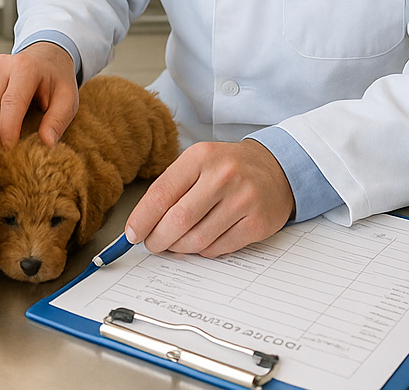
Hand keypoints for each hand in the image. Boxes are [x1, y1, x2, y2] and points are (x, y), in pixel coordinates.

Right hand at [0, 41, 78, 147]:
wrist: (46, 58)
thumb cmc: (56, 79)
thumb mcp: (68, 98)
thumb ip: (58, 120)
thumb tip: (47, 142)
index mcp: (25, 67)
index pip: (11, 102)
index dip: (8, 128)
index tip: (10, 148)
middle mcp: (2, 66)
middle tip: (3, 153)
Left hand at [124, 139, 294, 256]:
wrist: (275, 168)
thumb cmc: (228, 167)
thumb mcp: (197, 163)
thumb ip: (170, 188)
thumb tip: (142, 225)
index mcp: (201, 157)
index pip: (161, 194)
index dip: (142, 219)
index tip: (133, 234)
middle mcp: (223, 176)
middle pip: (177, 220)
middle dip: (158, 239)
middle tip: (153, 244)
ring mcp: (243, 200)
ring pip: (197, 239)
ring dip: (180, 247)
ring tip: (175, 243)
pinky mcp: (258, 223)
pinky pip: (219, 248)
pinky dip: (204, 250)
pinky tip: (203, 240)